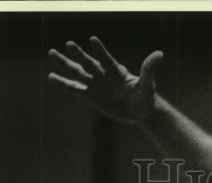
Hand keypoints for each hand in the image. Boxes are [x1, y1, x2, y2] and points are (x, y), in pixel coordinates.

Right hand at [48, 36, 162, 123]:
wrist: (139, 112)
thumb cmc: (145, 97)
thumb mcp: (148, 85)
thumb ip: (149, 69)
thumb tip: (160, 53)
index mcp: (116, 71)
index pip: (106, 59)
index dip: (100, 50)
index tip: (92, 40)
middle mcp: (103, 75)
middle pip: (89, 63)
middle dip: (79, 54)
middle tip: (69, 44)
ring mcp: (95, 85)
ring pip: (78, 73)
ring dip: (66, 64)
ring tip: (52, 53)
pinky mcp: (90, 97)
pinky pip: (75, 89)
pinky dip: (64, 84)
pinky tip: (51, 76)